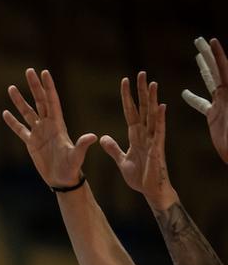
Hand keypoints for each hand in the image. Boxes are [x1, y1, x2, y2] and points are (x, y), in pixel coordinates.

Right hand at [3, 68, 96, 187]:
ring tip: (11, 87)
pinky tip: (5, 113)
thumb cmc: (72, 168)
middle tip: (29, 70)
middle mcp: (48, 125)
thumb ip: (82, 145)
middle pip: (39, 101)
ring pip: (27, 113)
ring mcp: (39, 133)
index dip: (48, 87)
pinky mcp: (31, 143)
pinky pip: (20, 129)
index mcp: (58, 125)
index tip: (44, 72)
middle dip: (34, 86)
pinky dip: (12, 122)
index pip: (52, 101)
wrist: (63, 180)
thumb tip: (92, 137)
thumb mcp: (77, 156)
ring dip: (19, 101)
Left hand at [99, 72, 174, 209]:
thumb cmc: (140, 176)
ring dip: (152, 100)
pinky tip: (161, 106)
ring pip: (152, 116)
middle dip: (141, 92)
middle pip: (143, 109)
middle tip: (141, 73)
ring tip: (152, 83)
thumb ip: (113, 148)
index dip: (127, 97)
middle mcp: (146, 134)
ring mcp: (152, 140)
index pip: (131, 112)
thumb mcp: (121, 160)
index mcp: (136, 136)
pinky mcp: (157, 149)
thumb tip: (102, 137)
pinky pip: (159, 132)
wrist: (150, 191)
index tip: (125, 81)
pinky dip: (160, 119)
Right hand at [182, 37, 227, 162]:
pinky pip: (202, 104)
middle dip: (208, 55)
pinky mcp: (215, 116)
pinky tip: (184, 93)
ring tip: (196, 54)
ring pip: (210, 82)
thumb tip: (225, 91)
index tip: (211, 41)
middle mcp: (227, 97)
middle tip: (199, 40)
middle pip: (216, 70)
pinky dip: (193, 98)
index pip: (224, 71)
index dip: (218, 56)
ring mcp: (221, 105)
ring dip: (204, 68)